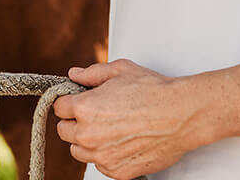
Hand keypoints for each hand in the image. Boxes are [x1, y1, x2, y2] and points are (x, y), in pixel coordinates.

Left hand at [53, 59, 197, 179]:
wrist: (180, 115)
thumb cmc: (153, 90)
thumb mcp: (120, 70)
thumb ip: (91, 73)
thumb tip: (74, 75)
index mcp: (85, 108)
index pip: (59, 108)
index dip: (68, 101)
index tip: (76, 99)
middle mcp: (89, 135)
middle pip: (64, 132)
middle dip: (75, 121)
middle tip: (94, 112)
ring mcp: (103, 156)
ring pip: (80, 151)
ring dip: (87, 140)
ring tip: (108, 127)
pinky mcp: (117, 171)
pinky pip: (100, 165)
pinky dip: (105, 154)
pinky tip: (121, 140)